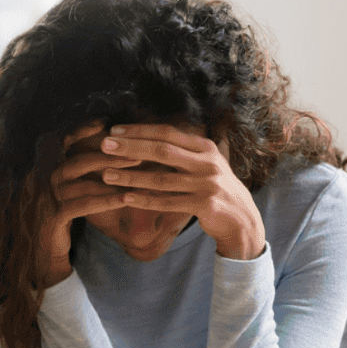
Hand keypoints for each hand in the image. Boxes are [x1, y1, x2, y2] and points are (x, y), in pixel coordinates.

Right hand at [38, 123, 139, 288]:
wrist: (44, 260)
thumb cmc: (64, 223)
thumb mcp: (71, 196)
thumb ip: (82, 176)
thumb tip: (109, 155)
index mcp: (49, 172)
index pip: (62, 145)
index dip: (80, 132)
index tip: (103, 123)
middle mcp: (44, 182)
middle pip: (77, 160)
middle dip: (109, 154)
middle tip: (137, 152)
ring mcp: (46, 200)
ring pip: (80, 182)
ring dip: (111, 176)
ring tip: (138, 172)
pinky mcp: (52, 220)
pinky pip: (81, 206)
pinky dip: (104, 201)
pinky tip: (125, 198)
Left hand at [99, 124, 265, 260]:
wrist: (241, 218)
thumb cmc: (215, 187)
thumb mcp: (206, 163)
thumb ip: (183, 150)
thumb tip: (147, 135)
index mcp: (205, 147)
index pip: (168, 133)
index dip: (140, 130)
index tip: (115, 130)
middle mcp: (208, 162)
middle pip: (162, 152)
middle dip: (131, 147)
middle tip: (105, 145)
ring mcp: (207, 184)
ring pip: (162, 179)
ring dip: (131, 177)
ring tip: (106, 174)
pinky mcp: (204, 205)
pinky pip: (168, 202)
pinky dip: (145, 201)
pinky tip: (125, 198)